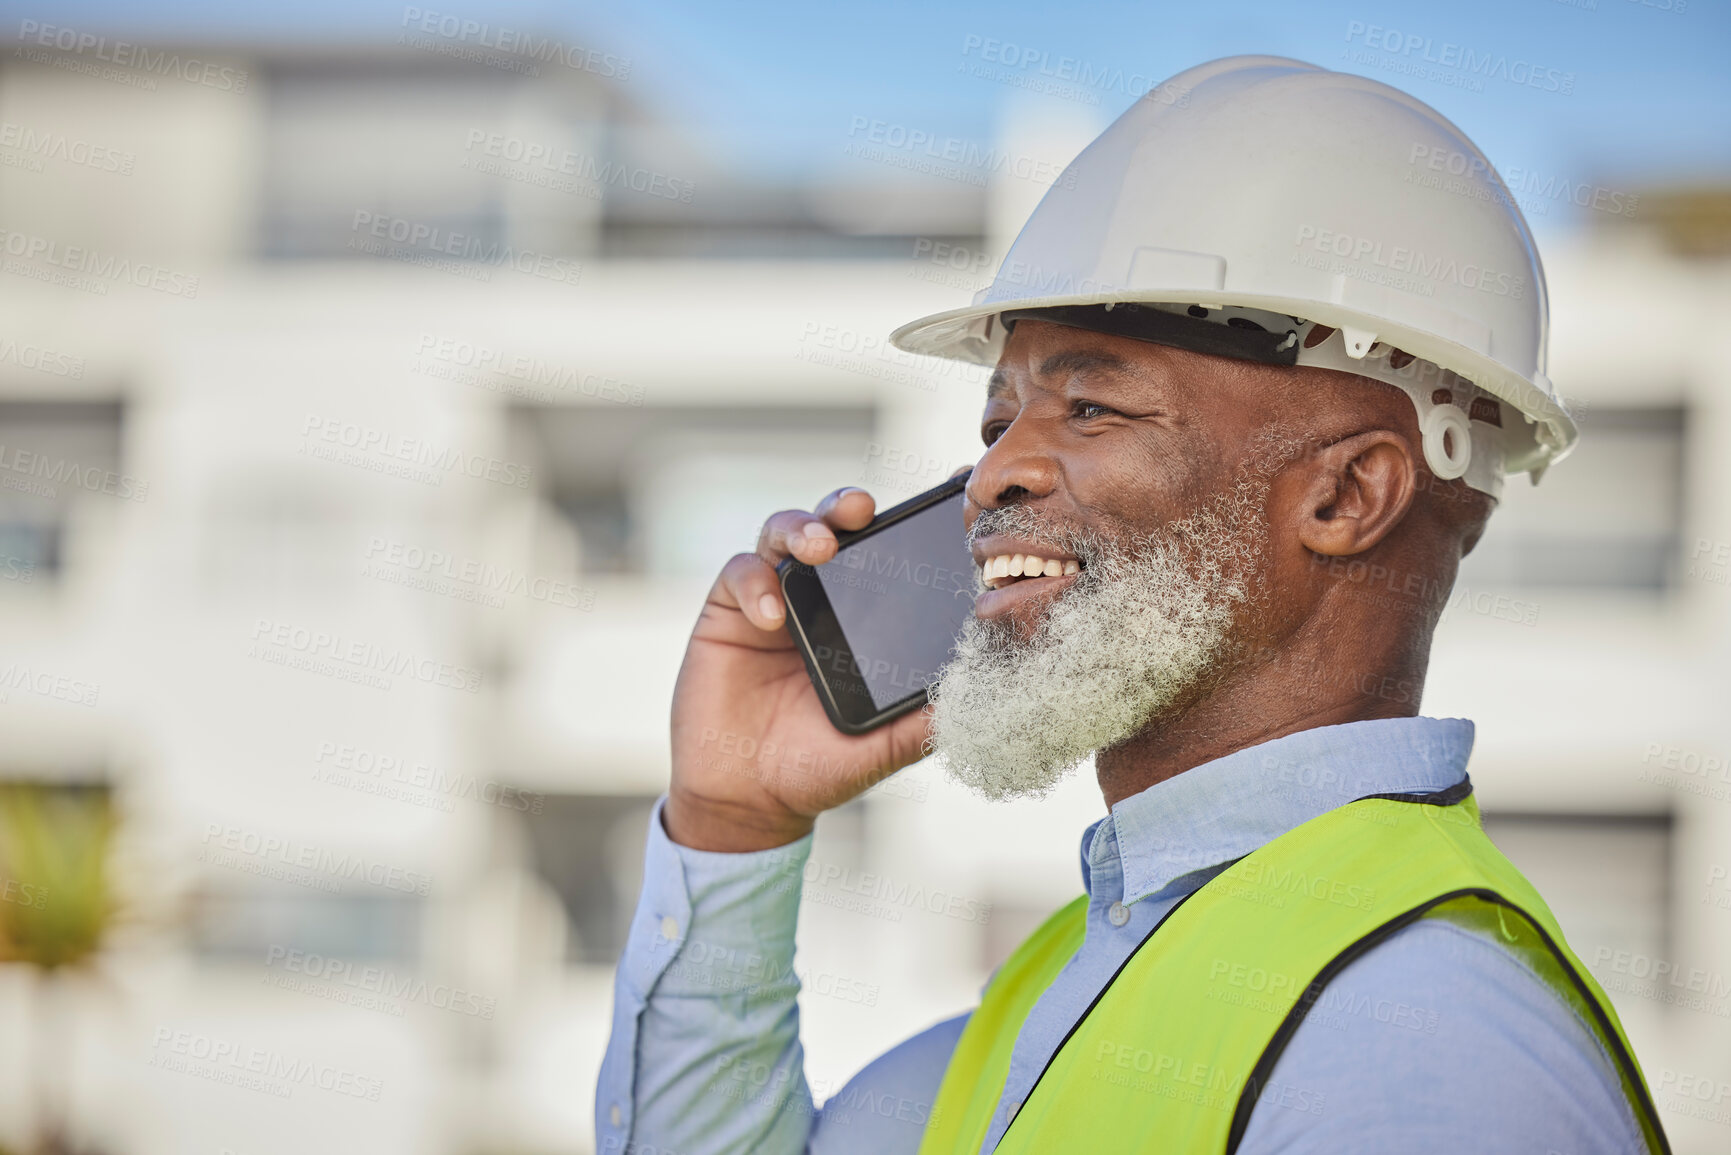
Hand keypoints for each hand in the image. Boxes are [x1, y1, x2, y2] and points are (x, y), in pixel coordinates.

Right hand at [665, 487, 936, 851]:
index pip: (894, 552)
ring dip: (803, 527)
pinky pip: (741, 572)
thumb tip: (991, 686)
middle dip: (848, 506)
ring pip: (785, 530)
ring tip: (820, 546)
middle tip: (864, 509)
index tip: (951, 489)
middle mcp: (823, 595)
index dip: (918, 519)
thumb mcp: (888, 743)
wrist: (750, 799)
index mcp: (869, 616)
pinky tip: (772, 616)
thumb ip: (930, 714)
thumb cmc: (822, 765)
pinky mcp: (730, 611)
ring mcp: (775, 597)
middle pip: (836, 525)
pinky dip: (756, 583)